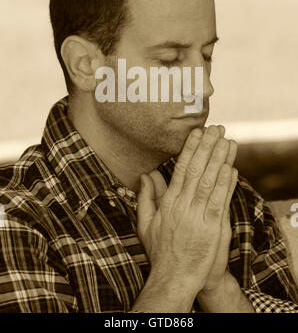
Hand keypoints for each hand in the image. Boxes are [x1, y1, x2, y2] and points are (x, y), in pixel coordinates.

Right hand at [137, 125, 236, 294]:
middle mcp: (184, 206)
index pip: (181, 169)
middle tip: (216, 128)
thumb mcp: (145, 223)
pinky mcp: (213, 229)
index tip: (197, 132)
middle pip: (198, 170)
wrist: (175, 278)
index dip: (190, 149)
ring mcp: (199, 217)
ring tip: (227, 141)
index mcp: (169, 203)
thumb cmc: (160, 250)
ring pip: (211, 182)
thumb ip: (146, 197)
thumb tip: (145, 174)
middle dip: (208, 147)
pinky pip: (221, 202)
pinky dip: (227, 184)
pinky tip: (232, 168)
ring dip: (220, 160)